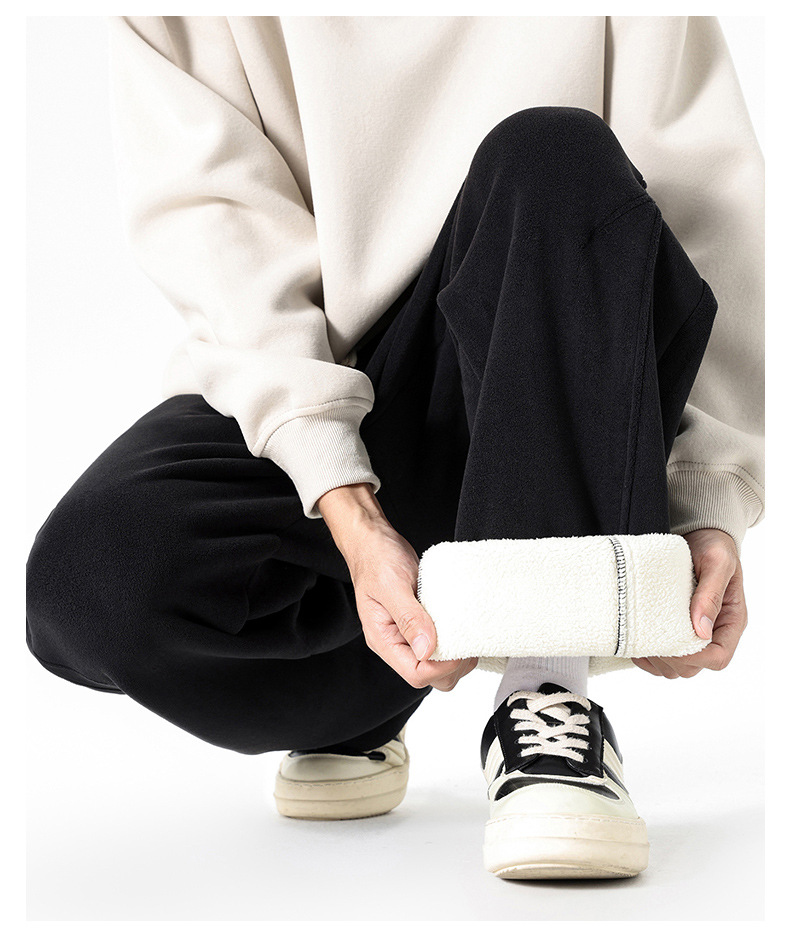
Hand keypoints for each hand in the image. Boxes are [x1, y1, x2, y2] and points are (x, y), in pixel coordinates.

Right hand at [317, 483, 477, 690]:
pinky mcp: (422, 623)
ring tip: (467, 631)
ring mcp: (409, 635)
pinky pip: (442, 643)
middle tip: (468, 641)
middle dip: (454, 666)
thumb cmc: (376, 559)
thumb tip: (427, 650)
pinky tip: (462, 624)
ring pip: (439, 663)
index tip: (460, 648)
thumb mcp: (392, 586)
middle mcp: (396, 643)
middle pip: (431, 676)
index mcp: (383, 640)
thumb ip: (409, 618)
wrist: (374, 540)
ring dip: (457, 653)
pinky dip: (456, 639)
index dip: (442, 667)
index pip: (416, 674)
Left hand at [632, 527, 747, 678]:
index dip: (693, 658)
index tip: (669, 643)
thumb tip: (701, 630)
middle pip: (694, 668)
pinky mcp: (676, 629)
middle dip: (669, 660)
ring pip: (676, 668)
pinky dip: (647, 656)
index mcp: (730, 621)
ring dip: (656, 660)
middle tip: (647, 640)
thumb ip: (710, 594)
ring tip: (640, 639)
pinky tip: (637, 640)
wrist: (700, 535)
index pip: (718, 658)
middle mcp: (714, 632)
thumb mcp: (716, 563)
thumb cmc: (713, 546)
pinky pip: (662, 657)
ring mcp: (694, 633)